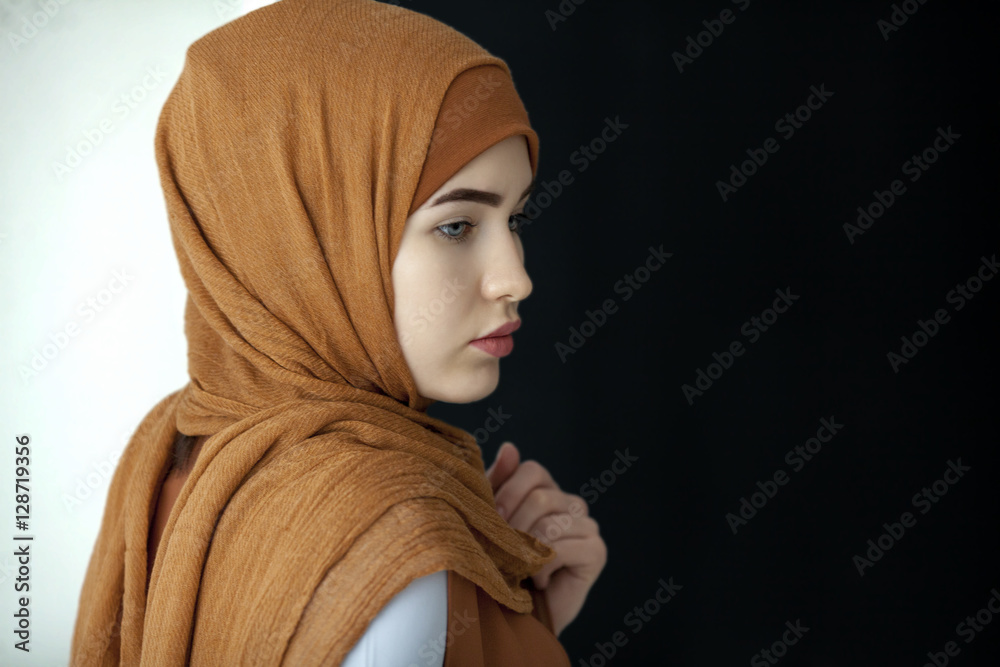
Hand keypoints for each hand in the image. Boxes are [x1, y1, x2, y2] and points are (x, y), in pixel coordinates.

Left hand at [485, 441, 606, 636]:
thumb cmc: (500, 564)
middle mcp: (571, 503)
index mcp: (546, 490)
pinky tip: (538, 580)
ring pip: (552, 522)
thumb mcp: (492, 520)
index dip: (509, 491)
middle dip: (514, 526)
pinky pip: (566, 546)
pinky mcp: (596, 551)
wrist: (514, 615)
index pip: (533, 470)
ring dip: (526, 549)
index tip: (492, 519)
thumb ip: (499, 483)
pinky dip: (544, 565)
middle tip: (501, 552)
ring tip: (516, 569)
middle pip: (541, 496)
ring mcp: (587, 526)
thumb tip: (510, 446)